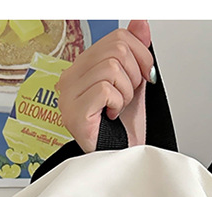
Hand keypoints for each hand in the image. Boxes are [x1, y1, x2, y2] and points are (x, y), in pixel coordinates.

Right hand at [55, 20, 153, 152]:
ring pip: (112, 68)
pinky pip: (105, 89)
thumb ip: (136, 52)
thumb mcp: (134, 84)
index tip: (143, 77)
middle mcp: (71, 77)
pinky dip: (117, 103)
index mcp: (83, 67)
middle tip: (129, 97)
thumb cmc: (122, 129)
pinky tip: (111, 115)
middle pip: (116, 49)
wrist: (120, 159)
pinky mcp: (74, 112)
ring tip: (118, 108)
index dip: (140, 55)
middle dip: (134, 75)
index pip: (117, 37)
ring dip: (126, 92)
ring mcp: (68, 95)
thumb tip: (141, 22)